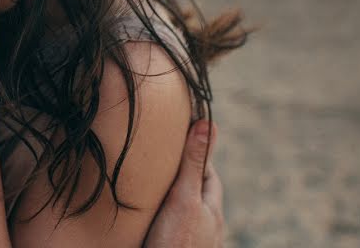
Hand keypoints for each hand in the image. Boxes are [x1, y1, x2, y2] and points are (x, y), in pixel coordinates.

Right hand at [144, 120, 224, 247]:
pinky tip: (147, 213)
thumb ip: (193, 163)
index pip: (207, 170)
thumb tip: (208, 123)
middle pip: (195, 189)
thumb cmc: (178, 243)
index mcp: (211, 206)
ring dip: (169, 194)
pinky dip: (161, 212)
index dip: (194, 151)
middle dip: (180, 173)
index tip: (179, 134)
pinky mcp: (174, 245)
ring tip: (149, 181)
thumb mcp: (185, 197)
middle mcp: (206, 222)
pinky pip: (171, 222)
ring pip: (183, 207)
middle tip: (160, 155)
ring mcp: (192, 237)